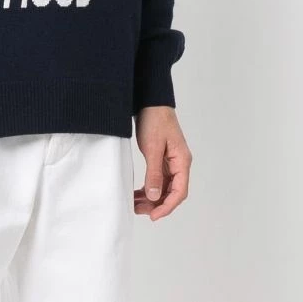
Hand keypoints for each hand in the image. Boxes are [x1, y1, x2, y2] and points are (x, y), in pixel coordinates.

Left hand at [134, 106, 191, 220]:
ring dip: (152, 197)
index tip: (153, 216)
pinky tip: (138, 193)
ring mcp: (170, 161)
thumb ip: (154, 173)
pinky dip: (149, 187)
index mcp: (182, 161)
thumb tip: (155, 197)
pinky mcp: (161, 158)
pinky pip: (158, 178)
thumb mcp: (152, 148)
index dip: (167, 206)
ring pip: (164, 186)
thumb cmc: (154, 120)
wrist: (150, 101)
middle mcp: (179, 163)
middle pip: (172, 191)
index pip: (179, 191)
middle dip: (157, 204)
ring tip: (135, 204)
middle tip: (139, 210)